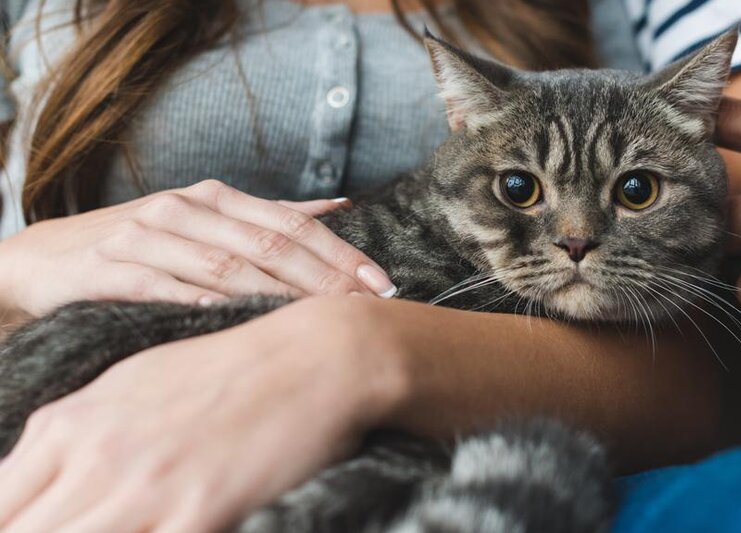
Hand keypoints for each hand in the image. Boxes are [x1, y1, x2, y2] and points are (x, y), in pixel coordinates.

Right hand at [0, 180, 395, 318]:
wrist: (47, 258)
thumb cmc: (143, 244)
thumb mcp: (208, 220)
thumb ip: (272, 216)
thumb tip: (341, 206)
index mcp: (217, 198)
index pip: (293, 225)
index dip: (342, 255)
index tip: (382, 285)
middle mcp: (186, 208)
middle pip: (269, 245)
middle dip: (325, 280)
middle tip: (366, 309)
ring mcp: (147, 235)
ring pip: (226, 266)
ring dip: (278, 296)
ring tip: (321, 321)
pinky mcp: (110, 268)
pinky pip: (164, 287)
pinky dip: (201, 302)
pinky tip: (235, 319)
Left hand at [0, 296, 408, 531]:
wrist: (314, 356)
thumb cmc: (229, 368)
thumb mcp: (132, 385)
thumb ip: (75, 434)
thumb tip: (34, 475)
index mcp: (69, 424)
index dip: (13, 525)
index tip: (39, 525)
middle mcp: (95, 457)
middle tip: (88, 527)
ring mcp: (146, 488)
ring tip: (135, 527)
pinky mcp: (198, 513)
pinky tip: (169, 529)